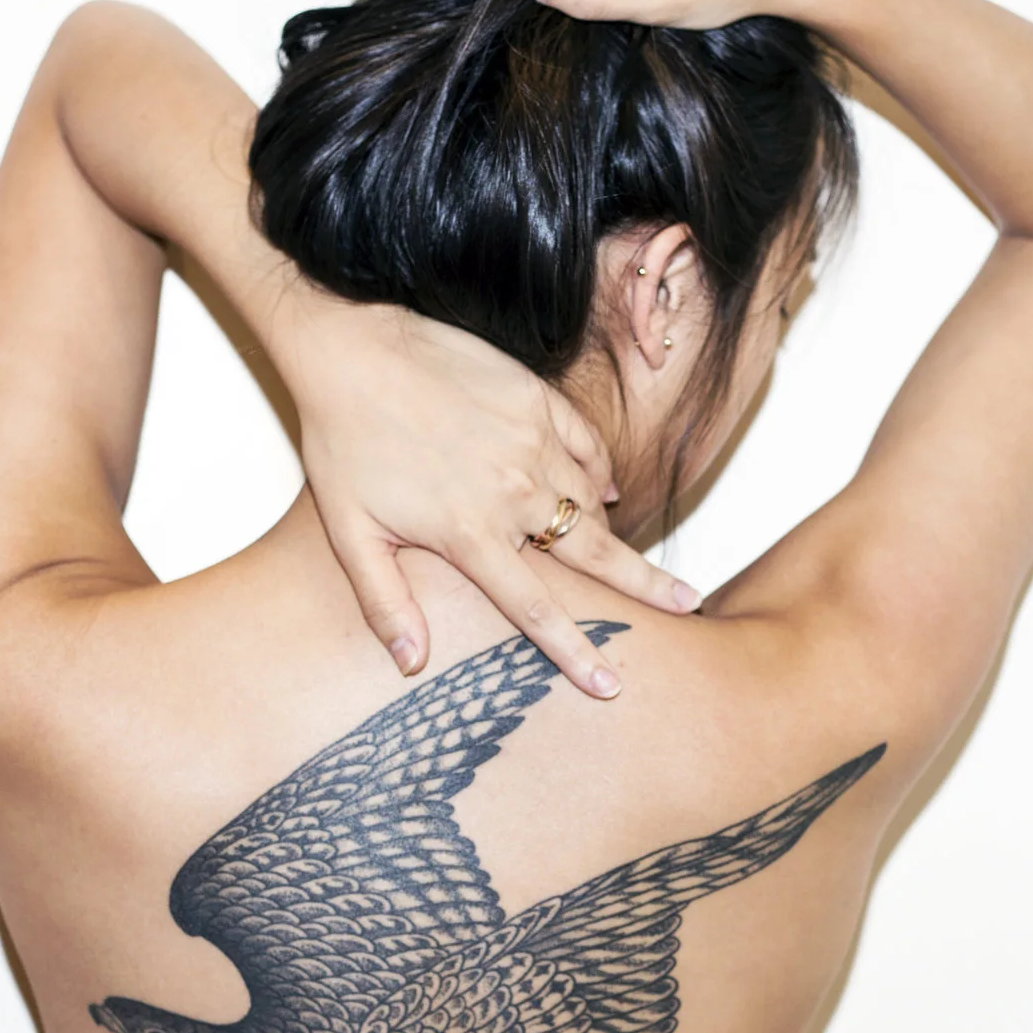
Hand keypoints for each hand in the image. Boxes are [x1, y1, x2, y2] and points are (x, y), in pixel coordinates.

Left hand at [273, 293, 700, 698]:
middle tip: (688, 606)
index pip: (536, 609)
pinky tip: (601, 491)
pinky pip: (586, 443)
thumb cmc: (343, 442)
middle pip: (594, 553)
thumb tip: (410, 663)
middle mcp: (512, 490)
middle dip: (646, 586)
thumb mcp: (350, 532)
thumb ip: (384, 601)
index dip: (575, 653)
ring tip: (645, 562)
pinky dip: (597, 472)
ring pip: (592, 500)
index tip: (610, 685)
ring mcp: (531, 439)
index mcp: (469, 531)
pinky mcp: (535, 397)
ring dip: (616, 534)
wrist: (352, 347)